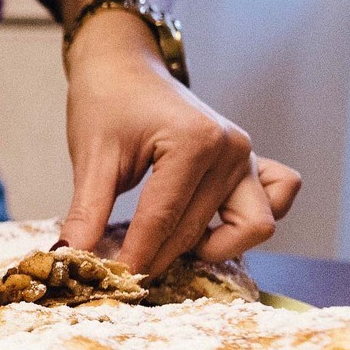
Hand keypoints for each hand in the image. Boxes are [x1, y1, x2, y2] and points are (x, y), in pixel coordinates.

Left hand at [61, 9, 300, 273]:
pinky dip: (249, 222)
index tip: (112, 283)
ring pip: (250, 228)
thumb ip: (87, 212)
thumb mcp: (92, 157)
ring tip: (166, 244)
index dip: (135, 257)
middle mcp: (231, 149)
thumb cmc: (107, 101)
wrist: (124, 66)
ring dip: (212, 247)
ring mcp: (247, 157)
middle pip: (198, 231)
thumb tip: (72, 258)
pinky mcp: (252, 163)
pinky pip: (277, 200)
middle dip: (159, 257)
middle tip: (122, 269)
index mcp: (195, 142)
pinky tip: (209, 227)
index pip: (163, 221)